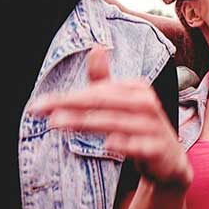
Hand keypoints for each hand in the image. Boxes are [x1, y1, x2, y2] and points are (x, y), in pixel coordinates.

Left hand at [30, 47, 192, 189]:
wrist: (169, 161)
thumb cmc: (140, 128)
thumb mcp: (123, 103)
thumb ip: (105, 80)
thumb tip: (96, 47)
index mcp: (137, 89)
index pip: (97, 91)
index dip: (67, 97)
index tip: (39, 105)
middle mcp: (146, 103)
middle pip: (102, 102)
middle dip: (69, 104)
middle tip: (39, 110)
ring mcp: (154, 127)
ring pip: (116, 122)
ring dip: (86, 122)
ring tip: (57, 123)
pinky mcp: (159, 149)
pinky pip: (141, 146)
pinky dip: (126, 144)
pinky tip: (109, 144)